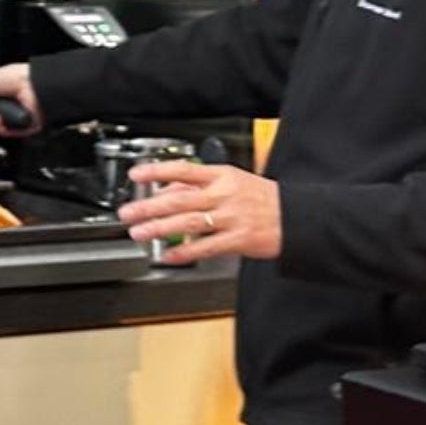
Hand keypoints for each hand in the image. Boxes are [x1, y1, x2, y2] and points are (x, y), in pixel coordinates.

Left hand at [120, 161, 281, 262]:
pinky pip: (206, 246)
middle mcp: (225, 194)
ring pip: (189, 222)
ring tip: (140, 233)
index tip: (135, 175)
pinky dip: (184, 252)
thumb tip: (166, 190)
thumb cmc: (263, 199)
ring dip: (160, 228)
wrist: (297, 217)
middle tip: (128, 212)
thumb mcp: (232, 182)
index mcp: (223, 176)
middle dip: (149, 206)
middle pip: (180, 199)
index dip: (157, 171)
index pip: (184, 170)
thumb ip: (198, 186)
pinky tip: (168, 255)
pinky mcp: (239, 239)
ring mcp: (232, 217)